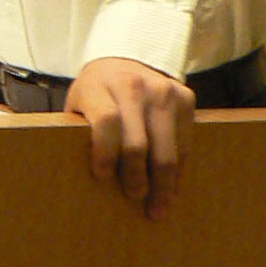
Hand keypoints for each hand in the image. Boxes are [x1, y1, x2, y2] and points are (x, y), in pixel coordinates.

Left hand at [63, 56, 195, 221]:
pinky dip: (178, 169)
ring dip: (164, 183)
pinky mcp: (186, 97)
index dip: (105, 152)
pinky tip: (171, 185)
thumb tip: (83, 180)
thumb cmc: (96, 93)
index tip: (101, 176)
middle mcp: (134, 85)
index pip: (107, 121)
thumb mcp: (79, 103)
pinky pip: (185, 143)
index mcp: (99, 86)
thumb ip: (82, 131)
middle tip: (136, 200)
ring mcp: (163, 91)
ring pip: (167, 148)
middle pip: (138, 142)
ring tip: (159, 207)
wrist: (125, 60)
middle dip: (136, 178)